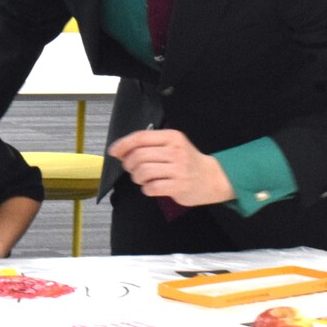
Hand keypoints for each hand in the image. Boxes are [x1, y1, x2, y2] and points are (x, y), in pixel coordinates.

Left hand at [108, 128, 234, 205]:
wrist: (213, 178)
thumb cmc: (187, 161)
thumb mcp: (171, 146)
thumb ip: (148, 146)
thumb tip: (120, 150)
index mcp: (172, 137)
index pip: (141, 137)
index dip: (123, 144)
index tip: (114, 151)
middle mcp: (175, 151)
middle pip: (139, 155)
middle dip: (129, 164)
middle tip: (132, 169)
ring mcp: (178, 169)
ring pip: (144, 171)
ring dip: (137, 177)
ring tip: (142, 179)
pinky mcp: (179, 186)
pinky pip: (153, 187)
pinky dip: (146, 189)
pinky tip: (151, 188)